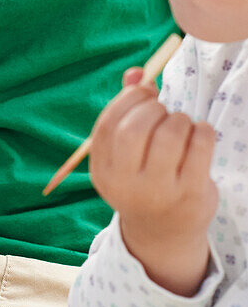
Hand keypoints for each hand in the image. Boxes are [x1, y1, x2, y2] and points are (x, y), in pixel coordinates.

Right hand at [89, 70, 217, 295]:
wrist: (163, 234)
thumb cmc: (142, 179)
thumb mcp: (124, 153)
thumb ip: (126, 110)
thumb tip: (137, 73)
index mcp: (103, 171)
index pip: (108, 125)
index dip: (128, 99)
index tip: (145, 93)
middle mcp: (127, 185)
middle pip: (135, 130)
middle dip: (153, 109)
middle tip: (163, 111)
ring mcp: (160, 192)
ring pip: (170, 135)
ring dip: (179, 118)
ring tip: (181, 125)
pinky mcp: (192, 195)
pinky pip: (200, 145)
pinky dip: (203, 130)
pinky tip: (199, 134)